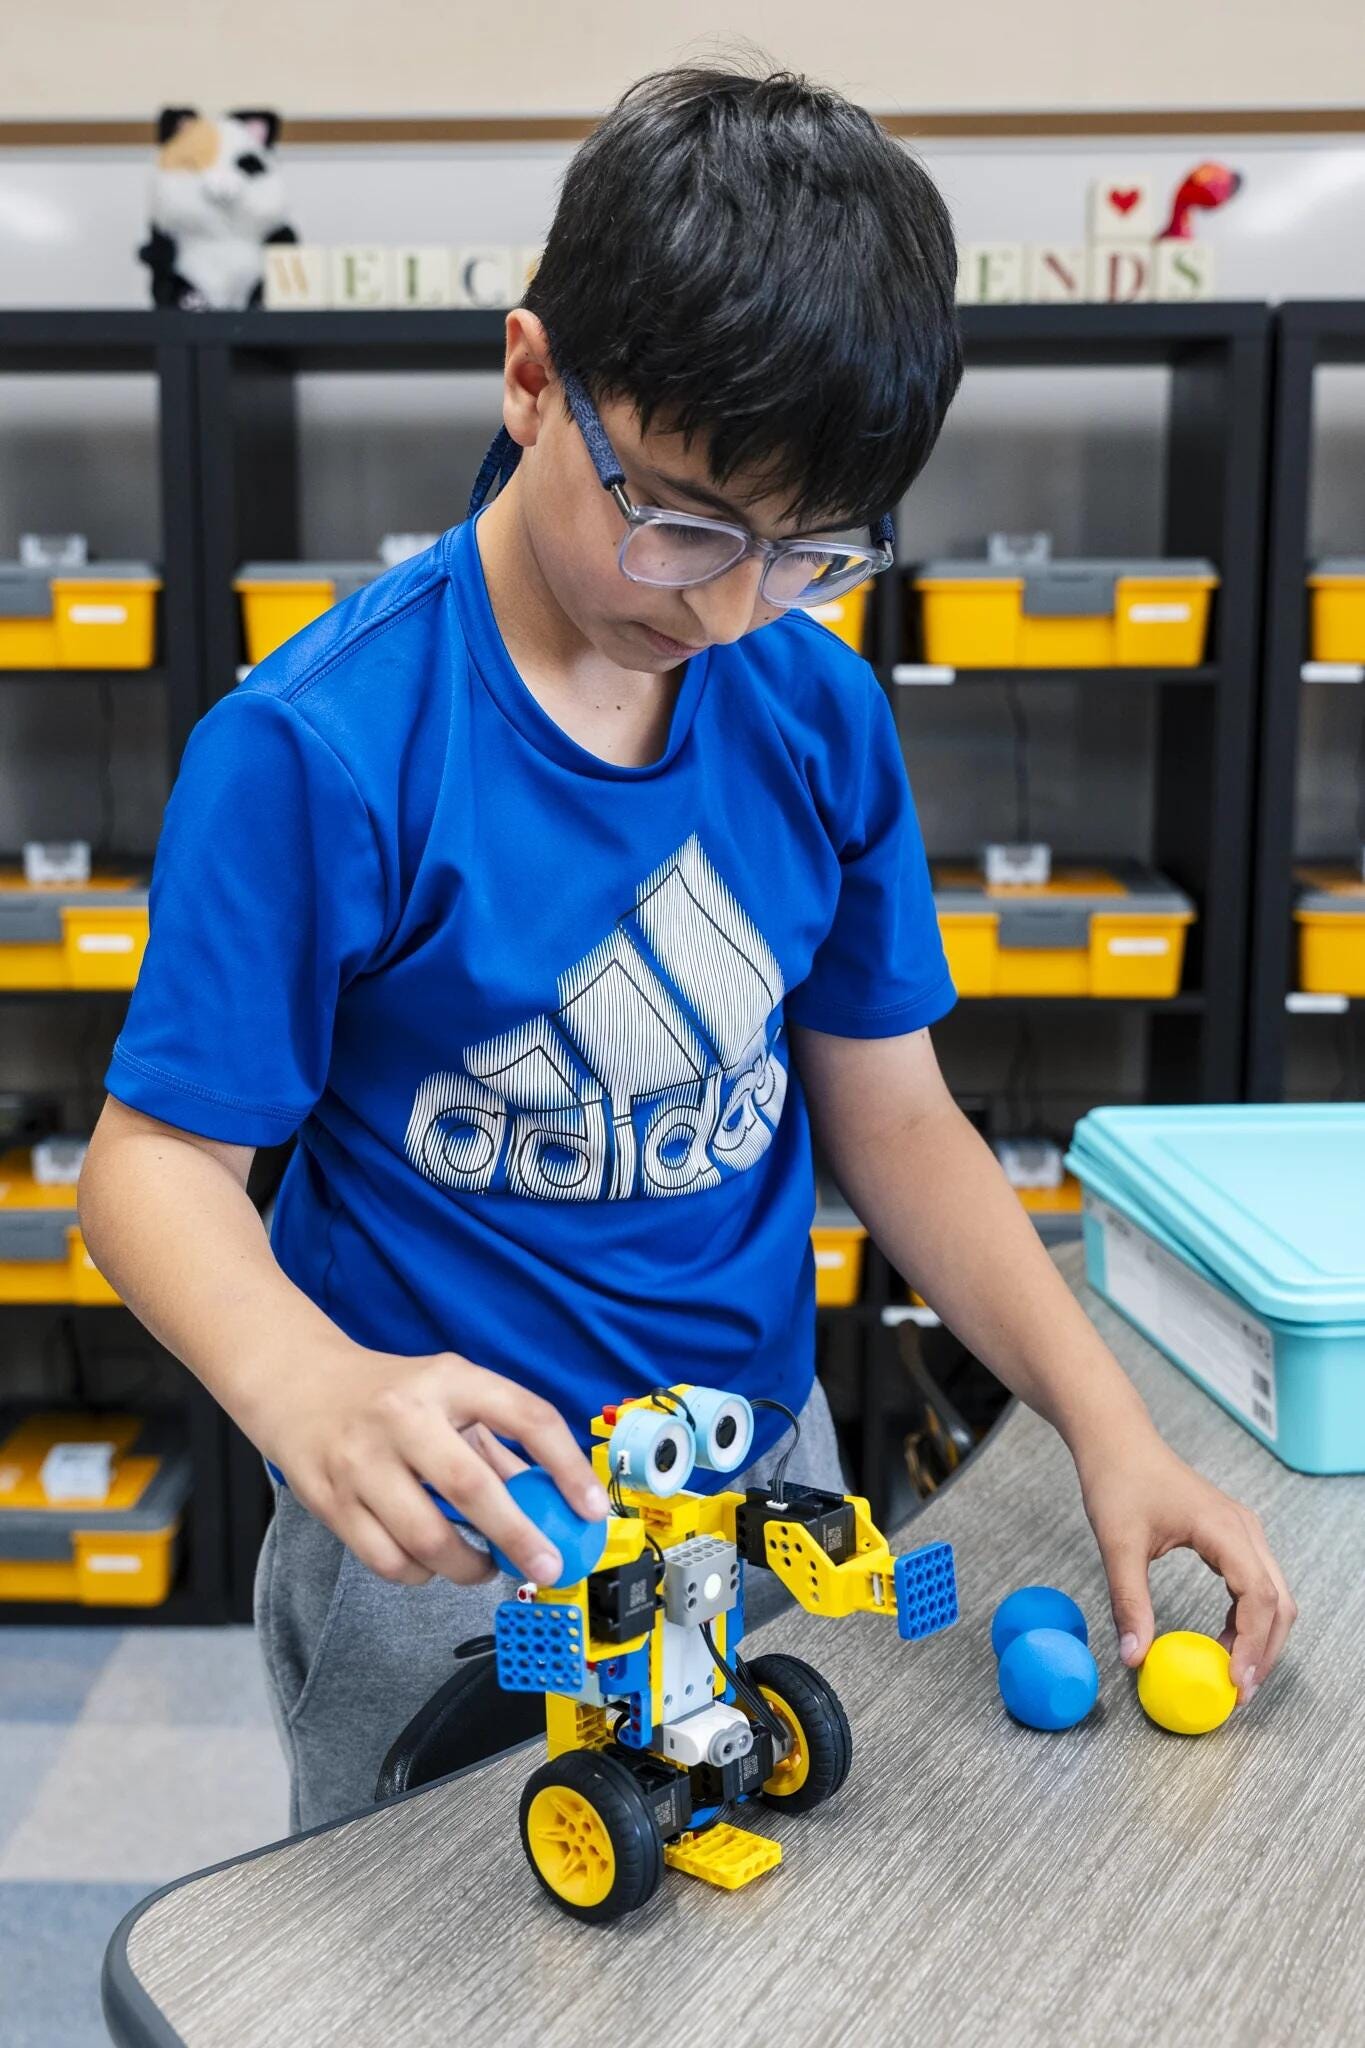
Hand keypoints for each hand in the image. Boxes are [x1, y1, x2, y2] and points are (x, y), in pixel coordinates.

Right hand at [260, 1339, 609, 1588]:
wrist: (297, 1386)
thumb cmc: (388, 1394)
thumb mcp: (450, 1393)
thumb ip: (499, 1443)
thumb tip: (556, 1499)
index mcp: (448, 1380)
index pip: (525, 1415)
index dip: (567, 1465)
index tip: (592, 1507)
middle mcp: (403, 1417)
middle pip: (471, 1487)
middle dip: (519, 1537)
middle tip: (547, 1565)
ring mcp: (361, 1461)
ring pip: (426, 1538)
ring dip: (467, 1567)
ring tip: (485, 1567)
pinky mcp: (331, 1502)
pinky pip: (388, 1560)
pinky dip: (420, 1573)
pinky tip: (431, 1563)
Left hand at [1076, 1428, 1296, 1702]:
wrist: (1116, 1440)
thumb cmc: (1117, 1481)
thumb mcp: (1117, 1545)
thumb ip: (1128, 1602)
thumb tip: (1134, 1657)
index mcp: (1223, 1528)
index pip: (1257, 1596)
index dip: (1251, 1644)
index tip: (1233, 1682)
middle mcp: (1244, 1530)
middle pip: (1279, 1601)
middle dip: (1265, 1651)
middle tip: (1239, 1693)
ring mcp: (1242, 1531)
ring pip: (1274, 1595)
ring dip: (1261, 1637)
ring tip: (1234, 1675)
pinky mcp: (1231, 1535)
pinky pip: (1255, 1584)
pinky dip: (1249, 1618)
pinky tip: (1223, 1641)